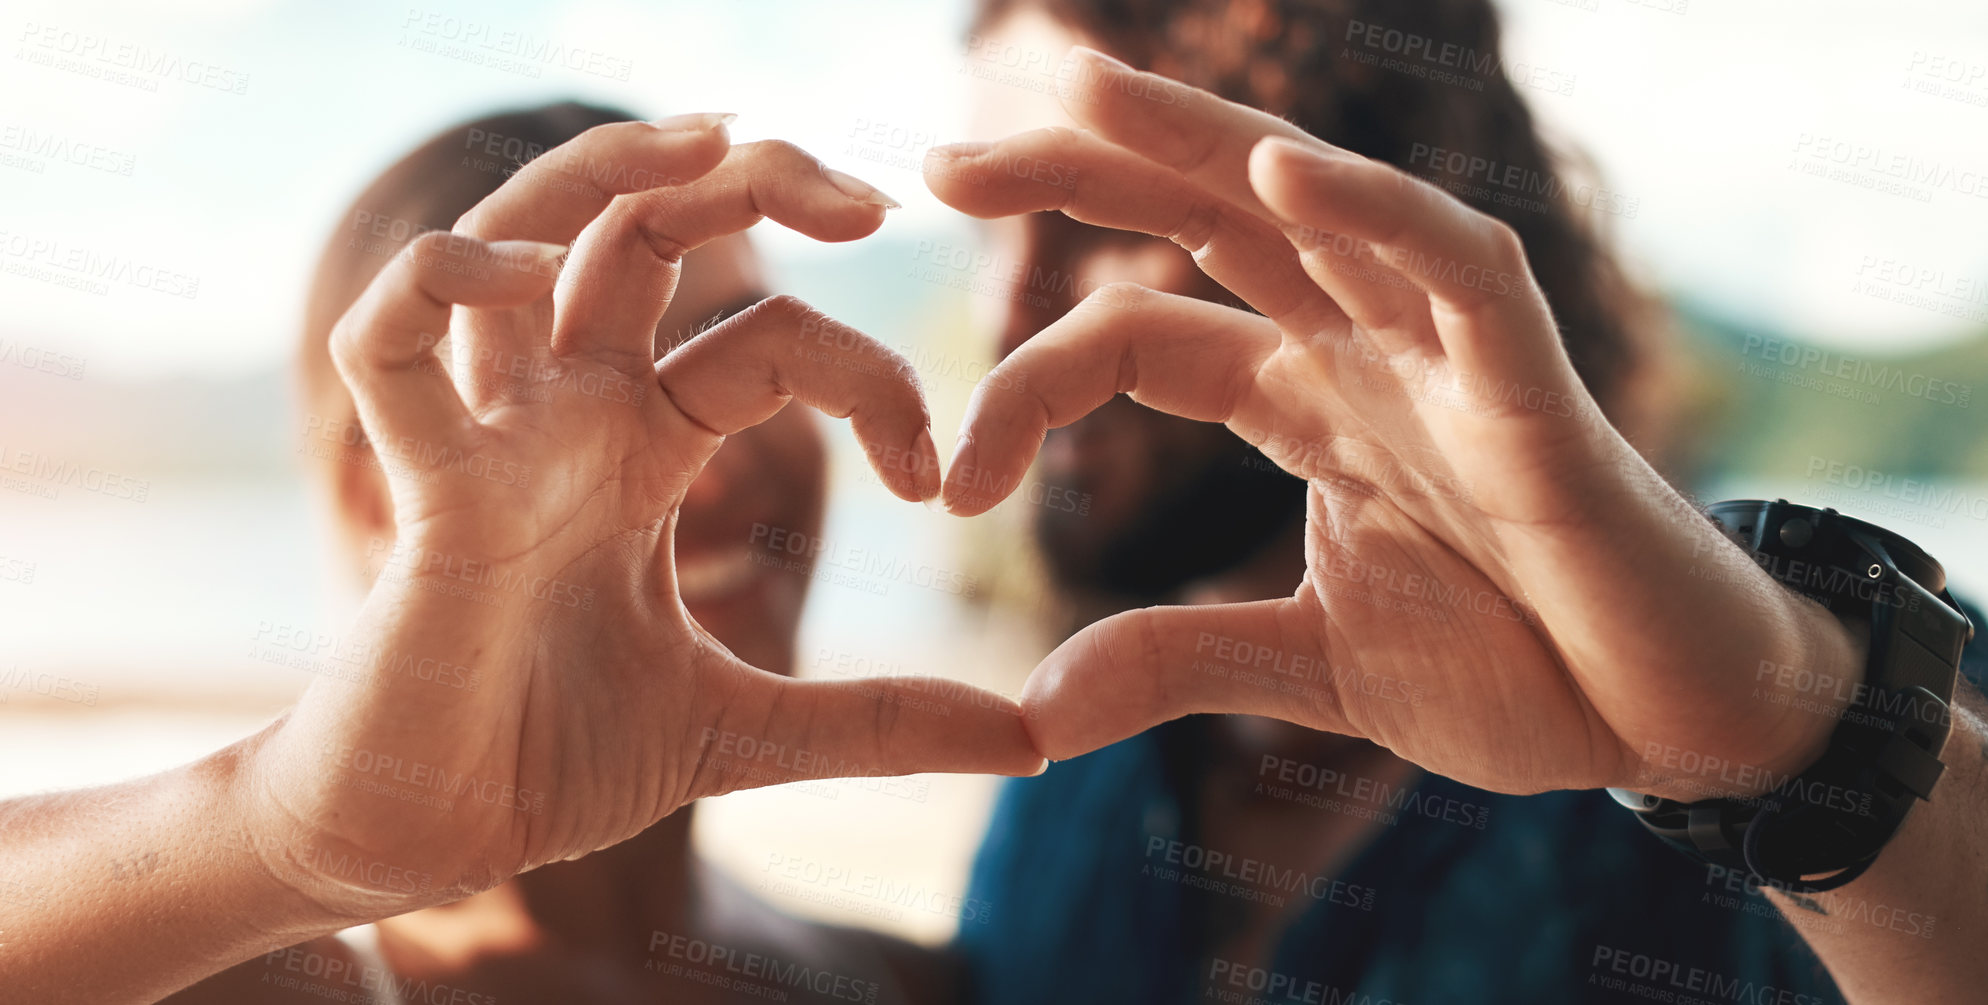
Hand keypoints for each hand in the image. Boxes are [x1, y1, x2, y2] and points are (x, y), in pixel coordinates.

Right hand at [245, 117, 1041, 920]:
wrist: (432, 841)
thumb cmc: (554, 760)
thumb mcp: (745, 733)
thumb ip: (878, 722)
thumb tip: (1030, 742)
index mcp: (648, 451)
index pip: (772, 339)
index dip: (873, 379)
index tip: (936, 484)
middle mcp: (573, 416)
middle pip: (647, 230)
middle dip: (757, 179)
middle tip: (871, 200)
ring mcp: (495, 439)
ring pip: (526, 232)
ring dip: (612, 168)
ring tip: (718, 139)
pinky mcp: (424, 493)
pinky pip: (390, 342)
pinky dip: (442, 280)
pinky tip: (526, 276)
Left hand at [926, 50, 1858, 799]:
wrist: (1660, 723)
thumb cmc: (1514, 671)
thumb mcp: (1308, 666)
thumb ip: (1175, 663)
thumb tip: (1030, 715)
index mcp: (1302, 399)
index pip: (1138, 339)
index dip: (1028, 384)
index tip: (950, 480)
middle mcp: (1359, 350)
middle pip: (1207, 223)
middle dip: (1082, 176)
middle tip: (942, 163)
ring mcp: (1443, 356)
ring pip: (1316, 205)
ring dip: (1203, 140)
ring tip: (1084, 88)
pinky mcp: (1531, 387)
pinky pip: (1455, 269)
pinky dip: (1377, 213)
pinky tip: (1281, 170)